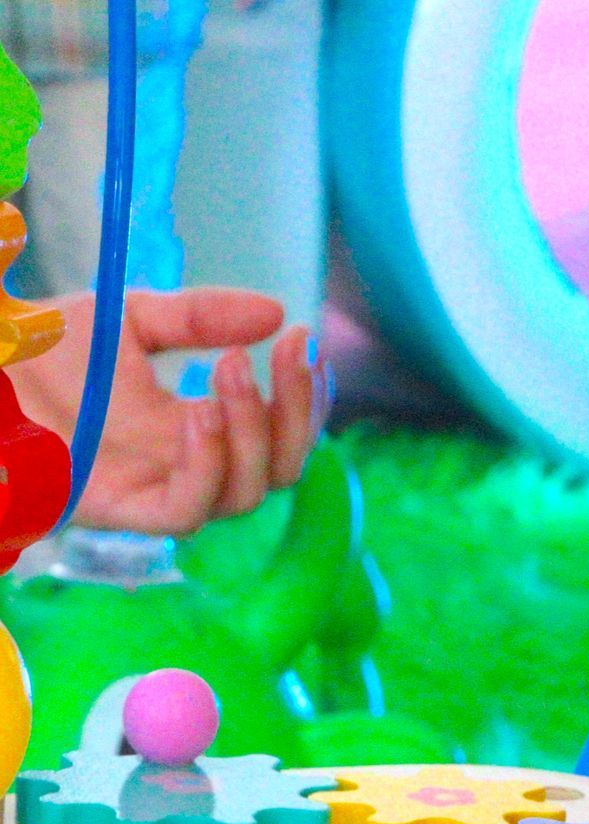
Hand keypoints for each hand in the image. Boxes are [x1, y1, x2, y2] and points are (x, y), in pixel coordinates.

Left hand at [13, 288, 324, 531]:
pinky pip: (186, 511)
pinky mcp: (120, 508)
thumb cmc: (50, 353)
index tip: (303, 339)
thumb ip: (200, 317)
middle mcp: (187, 464)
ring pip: (243, 495)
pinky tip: (198, 414)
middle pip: (278, 469)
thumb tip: (275, 312)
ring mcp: (156, 489)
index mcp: (197, 426)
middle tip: (277, 353)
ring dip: (253, 434)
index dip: (304, 395)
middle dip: (294, 413)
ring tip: (230, 371)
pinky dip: (206, 466)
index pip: (278, 431)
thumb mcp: (137, 318)